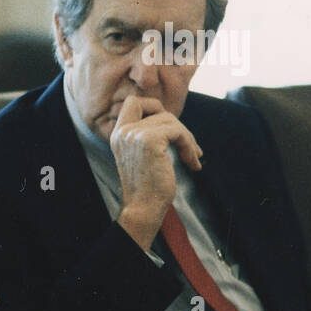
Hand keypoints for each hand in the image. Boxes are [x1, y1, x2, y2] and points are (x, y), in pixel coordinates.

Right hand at [111, 94, 202, 251]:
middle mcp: (122, 132)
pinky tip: (192, 163)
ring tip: (192, 158)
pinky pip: (178, 131)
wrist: (143, 208)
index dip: (154, 106)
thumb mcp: (144, 157)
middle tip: (186, 143)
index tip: (169, 129)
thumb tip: (174, 122)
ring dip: (188, 138)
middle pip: (155, 107)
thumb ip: (150, 137)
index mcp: (118, 135)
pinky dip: (189, 145)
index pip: (133, 102)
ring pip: (171, 120)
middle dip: (175, 121)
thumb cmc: (148, 188)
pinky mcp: (148, 140)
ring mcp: (134, 134)